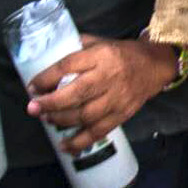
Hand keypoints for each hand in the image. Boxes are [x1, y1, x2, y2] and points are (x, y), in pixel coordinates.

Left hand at [27, 35, 173, 153]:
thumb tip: (48, 57)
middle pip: (76, 93)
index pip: (68, 66)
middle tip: (33, 108)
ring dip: (62, 120)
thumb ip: (77, 49)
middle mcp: (109, 77)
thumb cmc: (123, 53)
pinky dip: (80, 141)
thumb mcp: (100, 42)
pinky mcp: (123, 114)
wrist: (156, 65)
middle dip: (50, 103)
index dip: (47, 78)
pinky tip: (65, 145)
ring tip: (47, 119)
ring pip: (85, 115)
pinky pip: (99, 131)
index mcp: (101, 56)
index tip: (32, 87)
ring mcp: (117, 98)